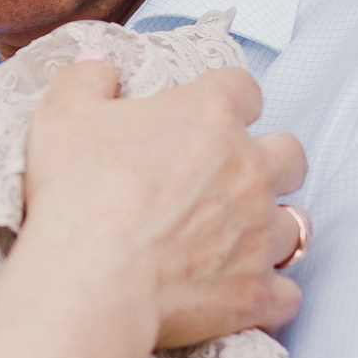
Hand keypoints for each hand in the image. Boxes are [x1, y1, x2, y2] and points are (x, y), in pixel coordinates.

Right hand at [23, 60, 306, 349]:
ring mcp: (260, 233)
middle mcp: (250, 169)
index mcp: (209, 116)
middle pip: (290, 154)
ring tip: (236, 236)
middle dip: (269, 160)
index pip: (244, 88)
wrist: (92, 276)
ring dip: (270, 226)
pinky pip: (288, 293)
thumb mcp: (61, 115)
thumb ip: (85, 79)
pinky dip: (270, 293)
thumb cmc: (78, 191)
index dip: (227, 97)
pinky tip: (243, 289)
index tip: (207, 111)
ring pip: (295, 224)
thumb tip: (98, 63)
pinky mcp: (256, 290)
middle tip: (230, 174)